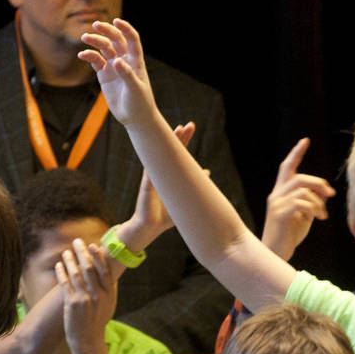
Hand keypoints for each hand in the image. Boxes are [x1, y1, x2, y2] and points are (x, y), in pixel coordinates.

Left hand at [57, 239, 118, 353]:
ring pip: (76, 274)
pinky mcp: (72, 304)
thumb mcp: (109, 304)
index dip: (98, 256)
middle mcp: (98, 295)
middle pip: (90, 268)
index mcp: (109, 294)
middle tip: (77, 241)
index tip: (93, 245)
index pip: (105, 270)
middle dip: (82, 252)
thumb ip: (109, 287)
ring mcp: (85, 300)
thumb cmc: (98, 320)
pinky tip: (58, 265)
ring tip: (66, 252)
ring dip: (70, 260)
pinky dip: (61, 273)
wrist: (88, 340)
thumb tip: (109, 268)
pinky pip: (65, 284)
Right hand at [77, 19, 160, 126]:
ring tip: (85, 37)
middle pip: (116, 40)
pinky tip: (82, 55)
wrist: (134, 117)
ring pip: (104, 49)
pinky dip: (89, 56)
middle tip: (95, 25)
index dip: (125, 29)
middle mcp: (125, 60)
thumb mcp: (135, 89)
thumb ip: (127, 74)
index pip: (132, 40)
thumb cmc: (140, 103)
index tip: (116, 21)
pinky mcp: (104, 75)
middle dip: (107, 31)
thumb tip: (116, 60)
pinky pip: (96, 62)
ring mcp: (114, 67)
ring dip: (95, 41)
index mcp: (136, 61)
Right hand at [121, 121, 195, 247]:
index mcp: (169, 175)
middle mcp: (160, 173)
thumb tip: (207, 173)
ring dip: (169, 143)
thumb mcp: (183, 200)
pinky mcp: (147, 186)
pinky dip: (155, 162)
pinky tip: (159, 150)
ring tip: (177, 131)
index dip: (183, 140)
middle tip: (188, 125)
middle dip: (179, 137)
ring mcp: (153, 178)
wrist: (148, 227)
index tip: (189, 127)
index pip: (177, 153)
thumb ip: (193, 187)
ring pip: (161, 156)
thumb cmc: (164, 216)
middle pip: (170, 150)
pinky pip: (151, 172)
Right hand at [260, 137, 334, 260]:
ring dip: (318, 201)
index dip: (296, 153)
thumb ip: (312, 202)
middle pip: (299, 177)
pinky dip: (314, 208)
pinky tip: (317, 218)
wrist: (275, 253)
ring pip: (302, 190)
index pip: (287, 168)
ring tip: (322, 215)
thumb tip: (325, 193)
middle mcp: (276, 195)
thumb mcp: (304, 215)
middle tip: (331, 194)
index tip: (305, 140)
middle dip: (319, 183)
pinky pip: (301, 202)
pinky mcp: (280, 214)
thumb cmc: (289, 236)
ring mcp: (276, 204)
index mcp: (280, 193)